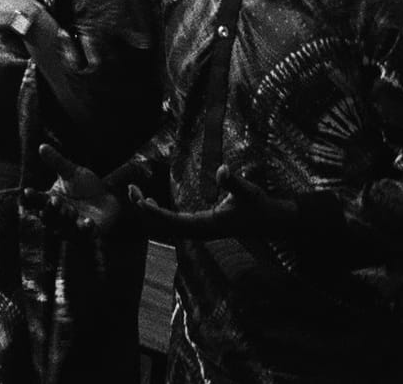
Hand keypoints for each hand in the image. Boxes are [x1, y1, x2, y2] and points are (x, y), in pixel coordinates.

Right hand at [30, 143, 126, 237]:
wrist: (108, 196)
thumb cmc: (85, 184)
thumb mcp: (72, 172)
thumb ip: (57, 162)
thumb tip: (42, 146)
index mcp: (51, 201)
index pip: (39, 200)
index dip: (33, 197)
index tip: (28, 191)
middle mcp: (58, 217)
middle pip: (48, 217)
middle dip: (50, 210)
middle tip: (56, 201)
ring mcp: (72, 227)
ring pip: (63, 228)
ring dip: (65, 220)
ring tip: (71, 210)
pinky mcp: (87, 234)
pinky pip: (84, 235)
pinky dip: (85, 230)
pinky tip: (88, 221)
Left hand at [126, 166, 304, 242]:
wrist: (272, 221)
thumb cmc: (260, 206)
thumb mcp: (249, 192)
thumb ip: (234, 182)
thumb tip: (223, 170)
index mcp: (209, 226)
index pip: (176, 223)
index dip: (156, 214)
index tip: (140, 201)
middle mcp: (200, 233)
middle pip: (165, 228)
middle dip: (145, 211)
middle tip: (130, 190)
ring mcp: (199, 232)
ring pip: (166, 228)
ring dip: (149, 213)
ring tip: (134, 193)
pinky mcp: (200, 228)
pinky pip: (172, 225)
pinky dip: (157, 215)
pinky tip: (149, 202)